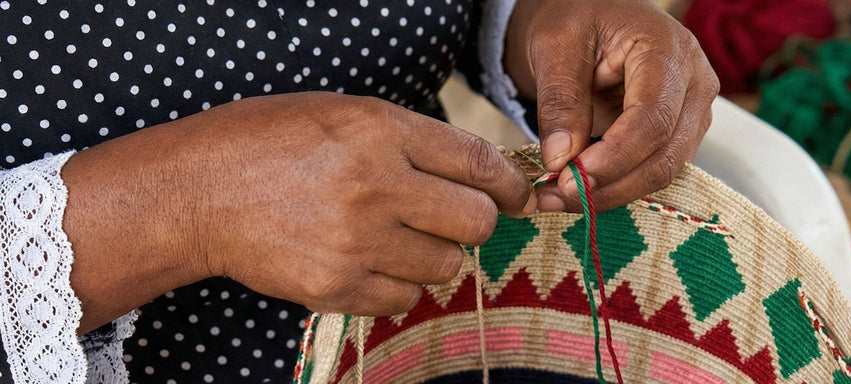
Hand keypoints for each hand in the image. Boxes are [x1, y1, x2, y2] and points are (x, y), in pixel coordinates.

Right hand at [62, 92, 534, 332]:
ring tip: (397, 237)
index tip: (520, 196)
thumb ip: (410, 140)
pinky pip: (405, 299)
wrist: (195, 194)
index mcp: (380, 132)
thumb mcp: (342, 113)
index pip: (479, 162)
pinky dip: (399, 285)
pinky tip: (371, 263)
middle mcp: (375, 187)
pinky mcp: (336, 288)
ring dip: (433, 255)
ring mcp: (356, 242)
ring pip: (446, 266)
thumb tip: (476, 174)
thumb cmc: (267, 143)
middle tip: (451, 217)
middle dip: (474, 220)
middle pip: (476, 221)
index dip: (513, 183)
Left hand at [505, 0, 718, 211]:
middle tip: (557, 196)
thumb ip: (560, 100)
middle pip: (666, 154)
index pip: (653, 119)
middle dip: (611, 184)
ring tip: (558, 196)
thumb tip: (560, 160)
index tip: (570, 178)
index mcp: (670, 50)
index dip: (614, 157)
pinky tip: (579, 189)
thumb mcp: (555, 45)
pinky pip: (654, 169)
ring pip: (663, 170)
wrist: (592, 16)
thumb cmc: (578, 19)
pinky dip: (616, 185)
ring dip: (612, 191)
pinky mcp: (680, 132)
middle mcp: (696, 83)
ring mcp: (694, 111)